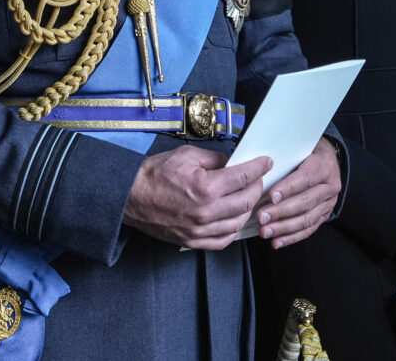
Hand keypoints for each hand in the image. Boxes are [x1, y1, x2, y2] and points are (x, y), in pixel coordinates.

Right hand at [123, 146, 271, 249]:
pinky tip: (234, 219)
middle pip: (246, 201)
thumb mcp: (185, 155)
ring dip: (248, 209)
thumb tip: (231, 164)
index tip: (265, 162)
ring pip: (238, 223)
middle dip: (257, 187)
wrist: (130, 197)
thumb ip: (213, 159)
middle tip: (257, 178)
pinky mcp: (193, 241)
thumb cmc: (153, 175)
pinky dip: (234, 229)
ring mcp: (200, 230)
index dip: (258, 168)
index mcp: (205, 187)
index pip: (243, 177)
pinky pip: (223, 240)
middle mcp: (206, 212)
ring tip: (248, 197)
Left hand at [258, 136, 341, 248]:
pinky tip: (277, 241)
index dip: (288, 188)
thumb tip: (258, 166)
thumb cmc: (306, 151)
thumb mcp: (299, 147)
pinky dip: (291, 237)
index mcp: (323, 166)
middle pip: (305, 202)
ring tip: (266, 231)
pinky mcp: (325, 215)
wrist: (329, 158)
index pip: (305, 178)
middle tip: (262, 217)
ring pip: (306, 219)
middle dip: (281, 211)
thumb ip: (284, 156)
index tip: (271, 196)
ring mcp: (328, 203)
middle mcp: (329, 186)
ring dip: (284, 228)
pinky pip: (308, 229)